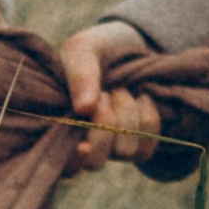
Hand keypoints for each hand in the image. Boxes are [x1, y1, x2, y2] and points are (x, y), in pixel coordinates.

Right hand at [56, 18, 162, 169]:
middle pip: (95, 162)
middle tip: (106, 93)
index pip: (60, 165)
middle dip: (105, 125)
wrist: (135, 43)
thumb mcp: (84, 49)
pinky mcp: (137, 144)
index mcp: (59, 125)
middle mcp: (83, 142)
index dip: (72, 162)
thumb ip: (80, 73)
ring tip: (122, 89)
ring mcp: (111, 147)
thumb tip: (84, 109)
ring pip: (124, 153)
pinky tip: (143, 98)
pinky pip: (146, 150)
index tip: (83, 145)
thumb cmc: (100, 48)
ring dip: (127, 115)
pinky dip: (149, 120)